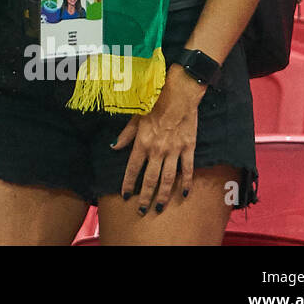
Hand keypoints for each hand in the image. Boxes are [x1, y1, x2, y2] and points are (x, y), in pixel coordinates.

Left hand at [111, 64, 204, 213]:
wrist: (179, 93)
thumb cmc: (155, 101)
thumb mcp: (136, 116)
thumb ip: (126, 134)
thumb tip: (114, 147)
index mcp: (142, 142)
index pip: (133, 169)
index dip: (128, 184)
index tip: (125, 196)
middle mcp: (157, 150)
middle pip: (149, 179)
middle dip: (144, 196)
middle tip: (142, 210)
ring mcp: (174, 150)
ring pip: (167, 178)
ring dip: (162, 195)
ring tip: (158, 207)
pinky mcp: (189, 148)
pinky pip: (188, 169)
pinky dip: (186, 182)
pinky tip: (183, 193)